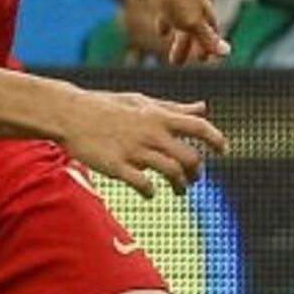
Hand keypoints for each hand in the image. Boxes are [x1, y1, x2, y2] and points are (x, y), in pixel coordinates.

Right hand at [58, 87, 227, 196]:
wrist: (69, 114)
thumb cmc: (106, 106)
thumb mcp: (142, 101)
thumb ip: (174, 108)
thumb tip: (202, 108)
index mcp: (158, 116)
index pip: (199, 127)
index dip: (217, 140)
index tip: (224, 151)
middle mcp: (151, 133)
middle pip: (190, 158)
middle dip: (197, 172)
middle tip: (193, 178)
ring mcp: (135, 151)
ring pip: (172, 173)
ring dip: (180, 186)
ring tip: (179, 190)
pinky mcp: (117, 167)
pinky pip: (144, 185)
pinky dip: (151, 192)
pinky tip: (149, 192)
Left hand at [130, 0, 229, 65]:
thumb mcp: (190, 22)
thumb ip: (206, 38)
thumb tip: (226, 53)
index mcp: (200, 10)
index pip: (209, 33)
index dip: (207, 47)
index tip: (202, 61)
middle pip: (189, 26)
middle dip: (184, 43)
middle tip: (175, 62)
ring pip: (171, 10)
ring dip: (168, 23)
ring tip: (162, 34)